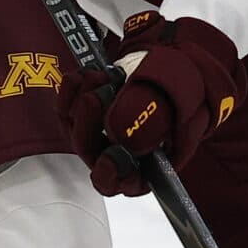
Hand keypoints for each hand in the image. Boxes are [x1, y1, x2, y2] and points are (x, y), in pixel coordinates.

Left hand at [57, 12, 246, 193]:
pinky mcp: (86, 115)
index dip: (113, 174)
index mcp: (150, 163)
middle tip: (95, 97)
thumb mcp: (177, 100)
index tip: (109, 158)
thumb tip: (122, 135)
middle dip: (89, 124)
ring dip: (79, 102)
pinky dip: (69, 92)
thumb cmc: (181, 88)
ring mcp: (101, 135)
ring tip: (97, 77)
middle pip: (93, 153)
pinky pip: (66, 110)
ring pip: (76, 130)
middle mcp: (121, 154)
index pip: (126, 182)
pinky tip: (81, 76)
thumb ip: (153, 118)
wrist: (172, 64)